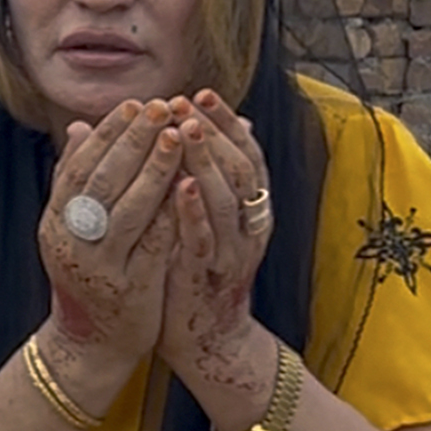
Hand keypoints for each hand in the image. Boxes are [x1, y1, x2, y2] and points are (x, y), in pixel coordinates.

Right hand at [36, 101, 184, 406]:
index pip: (78, 166)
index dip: (107, 133)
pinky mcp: (128, 289)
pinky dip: (170, 213)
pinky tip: (189, 185)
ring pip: (127, 209)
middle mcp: (69, 242)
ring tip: (178, 135)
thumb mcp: (72, 228)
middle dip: (133, 140)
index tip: (134, 104)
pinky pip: (153, 244)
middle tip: (160, 107)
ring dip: (154, 169)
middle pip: (102, 181)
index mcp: (54, 222)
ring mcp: (97, 266)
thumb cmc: (89, 275)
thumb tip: (78, 126)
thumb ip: (75, 179)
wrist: (91, 344)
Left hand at [158, 91, 274, 390]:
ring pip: (227, 198)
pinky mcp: (213, 276)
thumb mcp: (206, 219)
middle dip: (215, 131)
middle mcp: (249, 225)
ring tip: (187, 129)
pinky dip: (195, 211)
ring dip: (206, 161)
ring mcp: (234, 250)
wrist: (206, 339)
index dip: (226, 122)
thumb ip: (207, 178)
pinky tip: (181, 186)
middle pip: (241, 168)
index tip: (200, 92)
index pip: (245, 154)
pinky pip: (206, 239)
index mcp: (250, 209)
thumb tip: (207, 127)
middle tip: (188, 102)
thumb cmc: (198, 270)